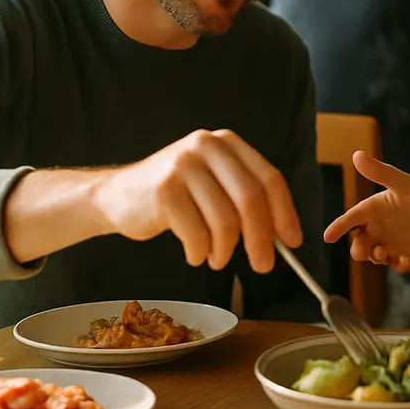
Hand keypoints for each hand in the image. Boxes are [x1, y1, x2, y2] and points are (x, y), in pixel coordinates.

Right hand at [92, 129, 301, 272]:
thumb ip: (246, 200)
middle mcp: (205, 146)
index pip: (268, 178)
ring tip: (217, 259)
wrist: (116, 195)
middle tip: (263, 266)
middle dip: (261, 239)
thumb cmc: (175, 197)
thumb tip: (285, 237)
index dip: (284, 213)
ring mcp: (182, 165)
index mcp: (226, 143)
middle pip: (250, 199)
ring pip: (225, 221)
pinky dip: (200, 253)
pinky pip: (197, 235)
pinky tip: (194, 254)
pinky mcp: (163, 190)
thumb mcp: (214, 185)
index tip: (292, 242)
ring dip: (225, 251)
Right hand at [322, 151, 409, 272]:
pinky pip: (396, 265)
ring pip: (372, 256)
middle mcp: (374, 231)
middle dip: (357, 249)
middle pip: (357, 244)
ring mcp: (386, 247)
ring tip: (384, 252)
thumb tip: (357, 154)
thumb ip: (380, 172)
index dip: (338, 227)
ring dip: (375, 257)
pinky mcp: (400, 259)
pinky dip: (399, 263)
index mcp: (371, 211)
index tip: (328, 237)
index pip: (350, 219)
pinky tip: (407, 258)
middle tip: (364, 247)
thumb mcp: (402, 184)